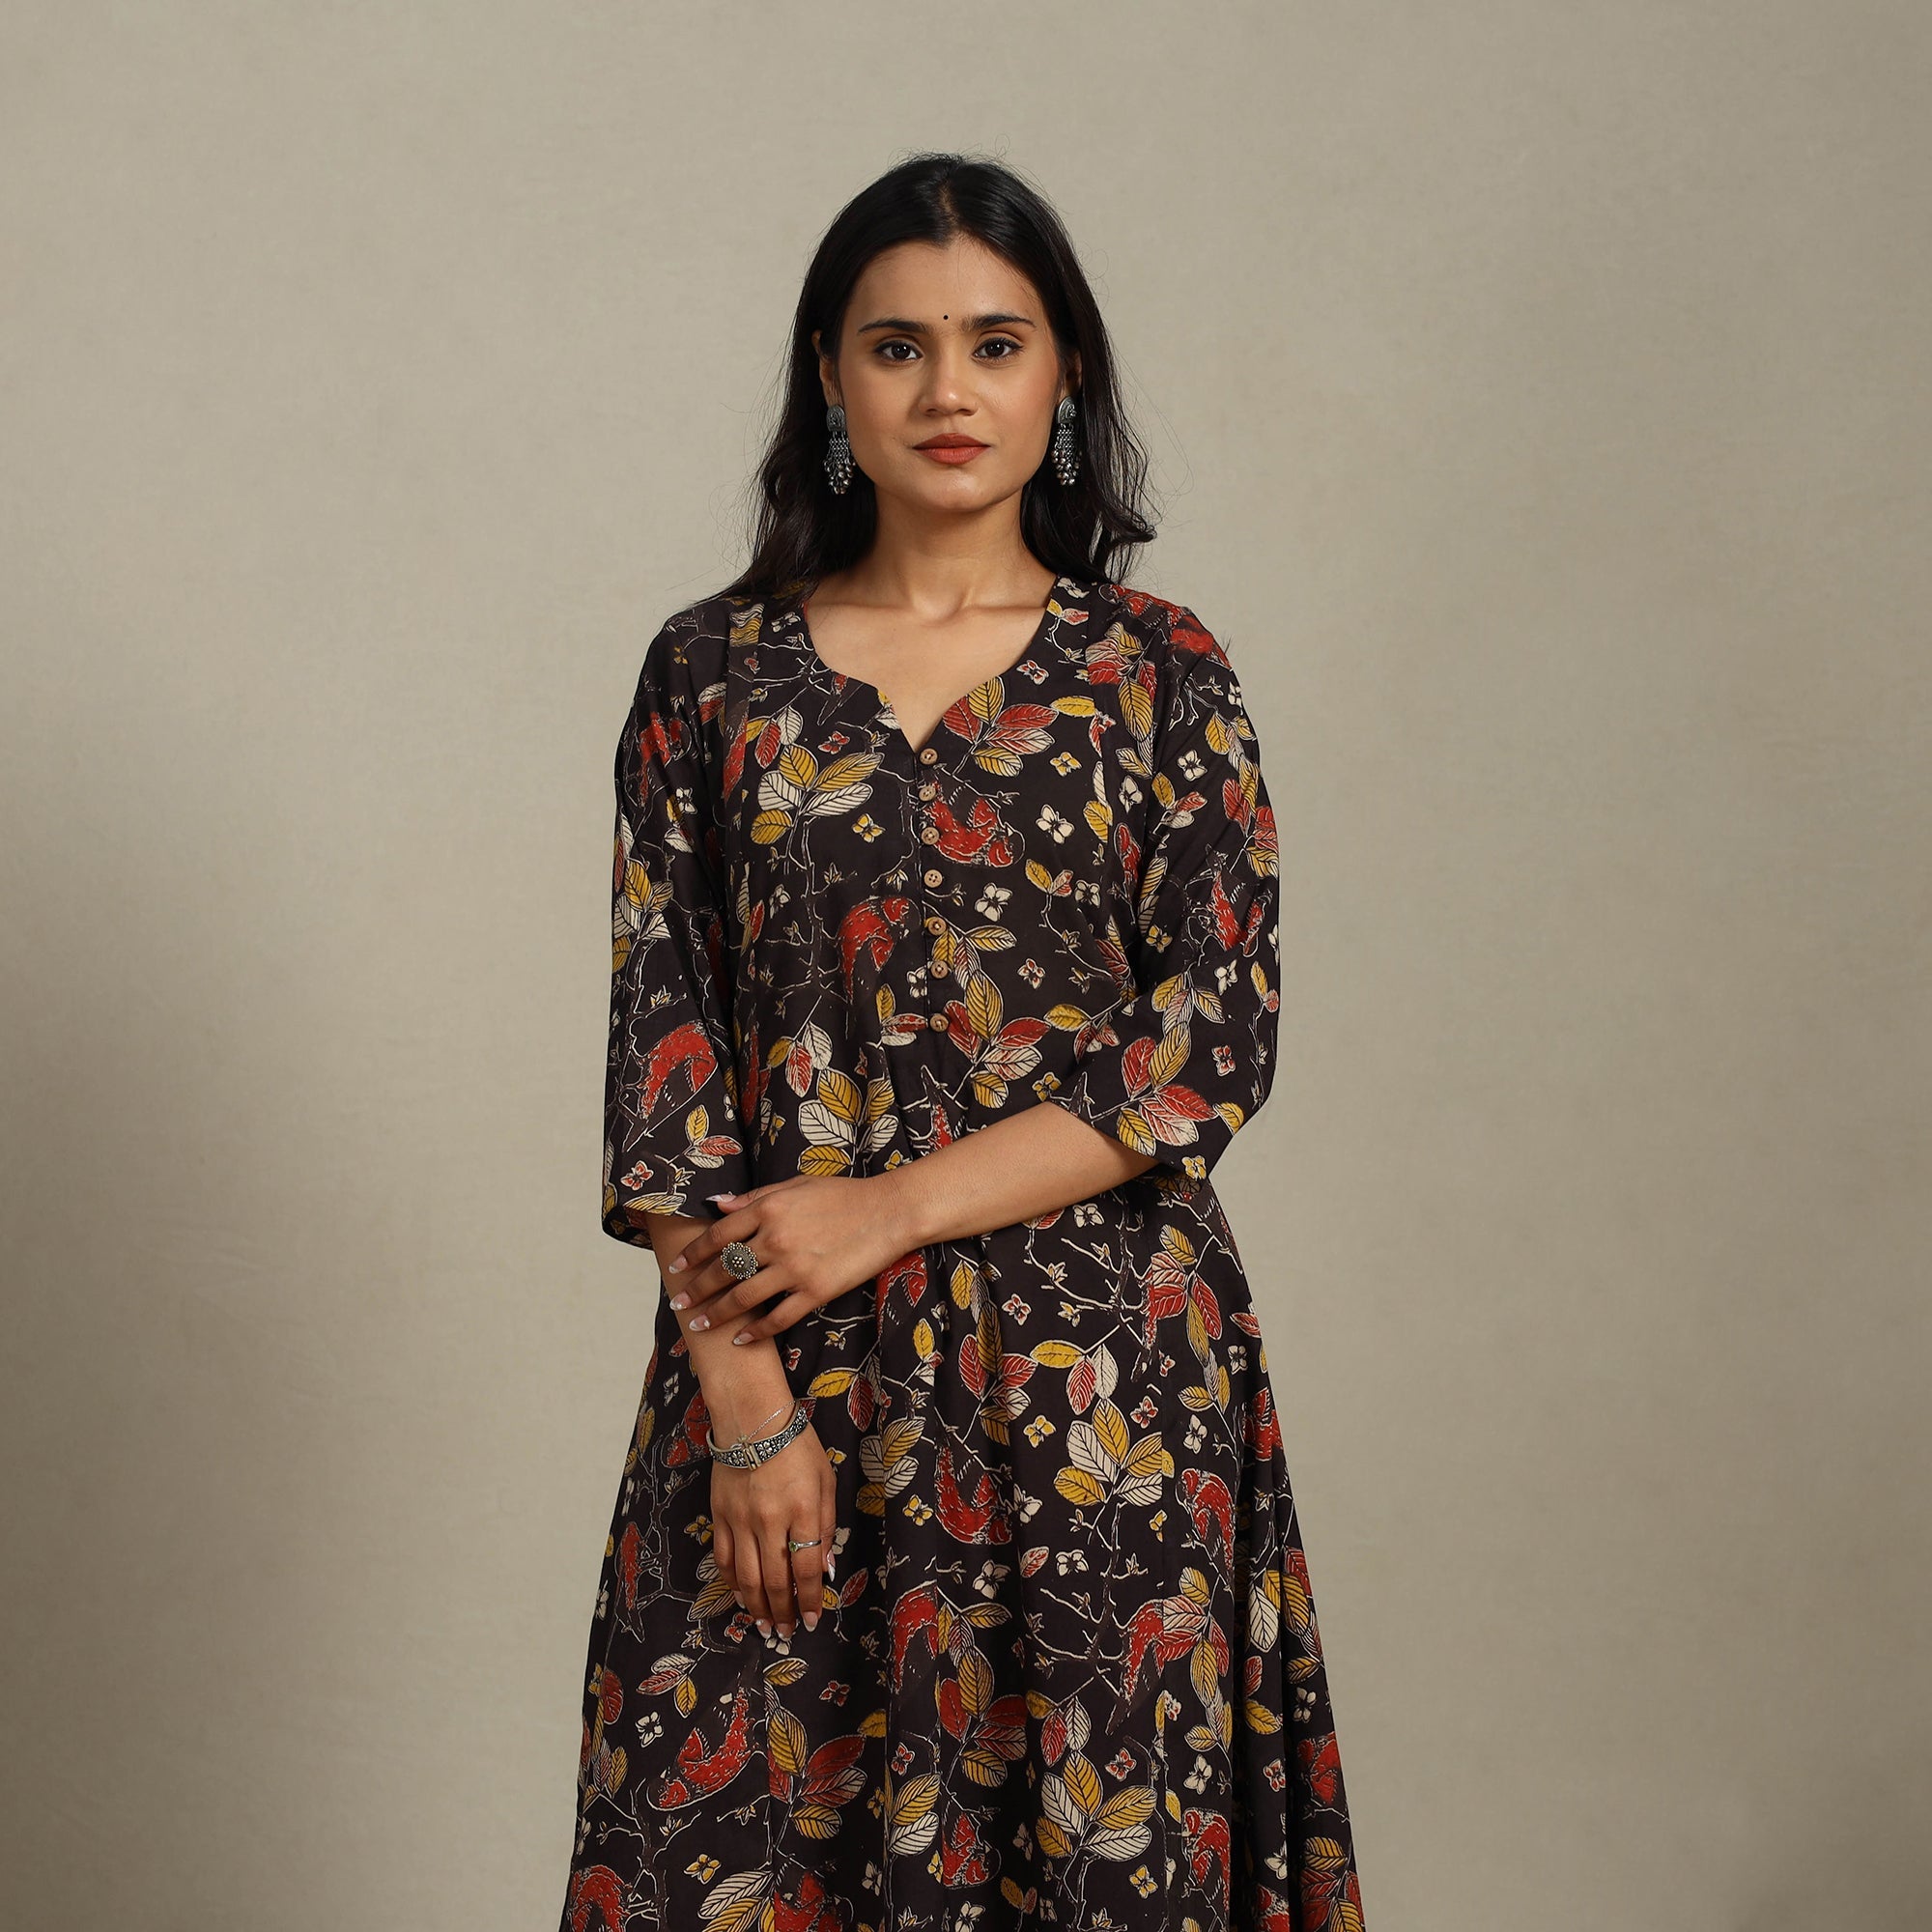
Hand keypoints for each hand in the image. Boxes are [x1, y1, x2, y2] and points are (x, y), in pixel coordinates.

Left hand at [665, 1174, 918, 1342]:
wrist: (890, 1212)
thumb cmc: (843, 1195)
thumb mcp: (796, 1185)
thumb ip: (755, 1197)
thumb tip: (718, 1205)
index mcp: (768, 1209)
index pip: (717, 1235)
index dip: (693, 1253)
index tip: (676, 1267)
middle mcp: (775, 1239)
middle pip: (723, 1269)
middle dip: (696, 1288)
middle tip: (679, 1302)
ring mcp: (795, 1268)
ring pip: (743, 1298)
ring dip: (716, 1314)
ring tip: (699, 1325)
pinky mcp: (816, 1292)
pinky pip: (777, 1318)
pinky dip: (756, 1332)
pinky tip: (740, 1339)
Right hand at [711, 1416, 836, 1639]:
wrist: (752, 1419)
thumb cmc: (797, 1446)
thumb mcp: (826, 1479)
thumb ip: (826, 1524)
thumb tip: (825, 1567)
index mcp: (803, 1511)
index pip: (806, 1568)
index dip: (809, 1599)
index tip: (811, 1619)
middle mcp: (770, 1520)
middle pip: (775, 1579)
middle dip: (783, 1611)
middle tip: (786, 1631)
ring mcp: (741, 1520)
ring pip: (746, 1576)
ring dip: (756, 1605)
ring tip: (764, 1624)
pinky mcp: (720, 1516)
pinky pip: (725, 1559)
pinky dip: (732, 1583)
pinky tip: (740, 1596)